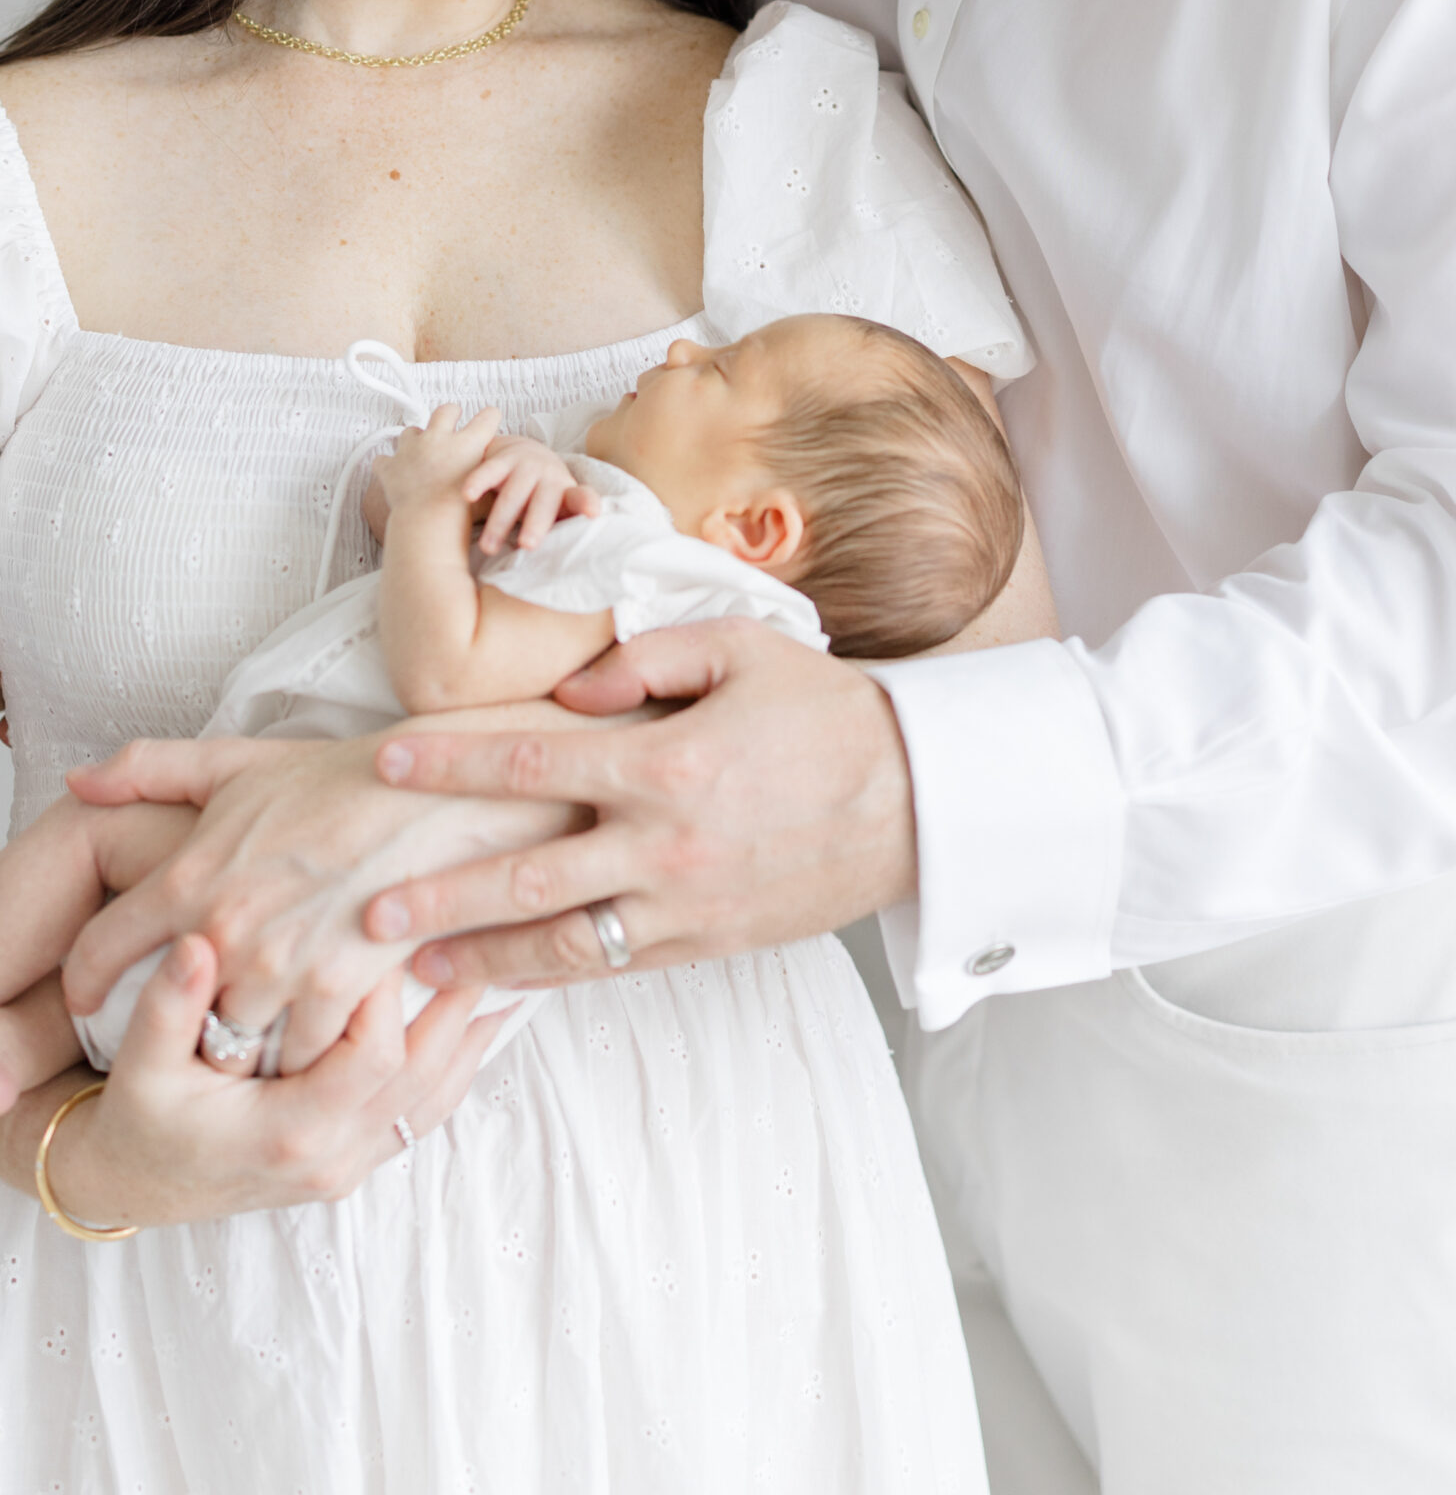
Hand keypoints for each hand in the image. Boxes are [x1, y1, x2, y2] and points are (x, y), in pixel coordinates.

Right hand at [1, 933, 492, 1228]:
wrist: (134, 1185)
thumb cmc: (140, 1120)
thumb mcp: (140, 1065)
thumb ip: (170, 1007)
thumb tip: (197, 943)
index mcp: (287, 1134)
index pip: (373, 1059)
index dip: (388, 995)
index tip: (388, 932)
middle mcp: (331, 1159)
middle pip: (424, 1074)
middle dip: (450, 1002)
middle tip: (469, 928)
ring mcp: (349, 1165)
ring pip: (436, 1096)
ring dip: (466, 1030)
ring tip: (495, 961)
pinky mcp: (355, 1159)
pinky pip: (425, 1112)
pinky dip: (455, 1062)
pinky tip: (477, 1015)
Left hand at [61, 732, 571, 1069]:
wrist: (442, 793)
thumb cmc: (343, 779)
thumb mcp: (239, 762)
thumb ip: (150, 770)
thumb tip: (79, 781)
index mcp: (189, 876)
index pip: (100, 951)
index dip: (87, 981)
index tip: (92, 996)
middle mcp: (224, 931)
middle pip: (175, 1010)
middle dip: (190, 1011)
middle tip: (211, 1001)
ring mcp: (282, 966)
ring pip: (236, 1041)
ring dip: (251, 1037)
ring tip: (271, 1019)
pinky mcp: (337, 990)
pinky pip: (299, 1052)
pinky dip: (308, 1046)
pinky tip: (322, 1022)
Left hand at [361, 620, 918, 986]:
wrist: (914, 799)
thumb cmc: (825, 712)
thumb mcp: (742, 647)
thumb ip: (648, 658)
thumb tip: (573, 688)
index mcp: (665, 763)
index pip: (532, 762)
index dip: (451, 765)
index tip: (386, 763)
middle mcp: (664, 844)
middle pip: (524, 878)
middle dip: (439, 895)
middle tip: (367, 908)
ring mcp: (683, 905)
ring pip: (561, 945)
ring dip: (481, 959)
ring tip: (414, 969)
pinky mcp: (706, 943)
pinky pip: (613, 967)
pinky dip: (551, 977)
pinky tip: (504, 982)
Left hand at [372, 403, 501, 524]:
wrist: (427, 522)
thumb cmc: (461, 512)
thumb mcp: (489, 490)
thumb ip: (488, 475)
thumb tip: (494, 475)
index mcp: (468, 442)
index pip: (488, 416)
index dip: (490, 417)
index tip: (488, 419)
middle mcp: (439, 438)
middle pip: (445, 411)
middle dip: (450, 414)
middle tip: (453, 419)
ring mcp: (411, 449)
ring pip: (411, 432)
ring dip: (415, 439)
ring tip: (420, 453)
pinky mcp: (390, 466)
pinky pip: (384, 460)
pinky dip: (389, 465)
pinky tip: (395, 472)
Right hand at [462, 434, 599, 555]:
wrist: (523, 451)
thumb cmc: (541, 494)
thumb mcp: (557, 508)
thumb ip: (564, 528)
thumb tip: (565, 568)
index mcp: (565, 491)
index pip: (580, 498)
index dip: (586, 503)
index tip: (593, 513)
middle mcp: (548, 476)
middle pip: (543, 502)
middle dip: (536, 523)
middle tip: (528, 546)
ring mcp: (525, 465)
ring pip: (512, 494)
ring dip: (500, 521)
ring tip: (488, 548)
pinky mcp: (502, 458)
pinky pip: (488, 471)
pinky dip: (478, 482)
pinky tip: (467, 495)